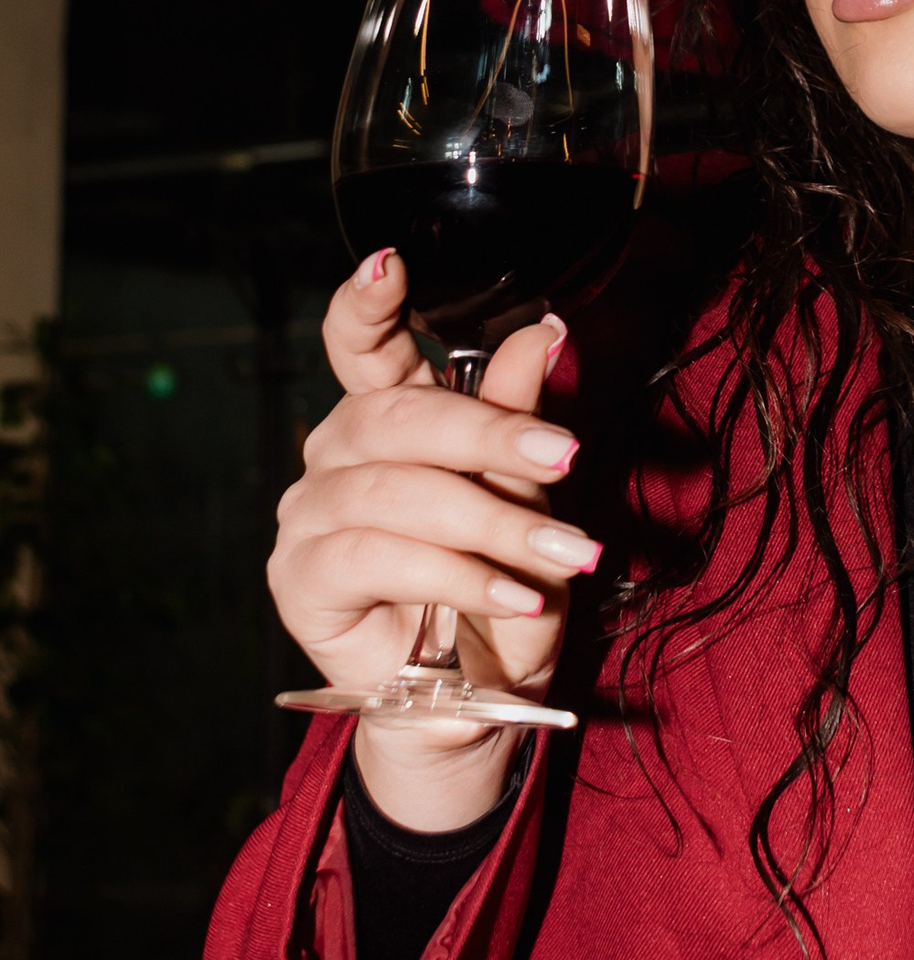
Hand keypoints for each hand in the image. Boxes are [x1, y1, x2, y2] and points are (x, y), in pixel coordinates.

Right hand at [270, 249, 600, 826]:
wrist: (480, 697)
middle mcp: (338, 453)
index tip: (391, 262)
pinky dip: (459, 575)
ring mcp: (309, 515)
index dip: (366, 302)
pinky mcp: (300, 579)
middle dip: (491, 434)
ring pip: (397, 491)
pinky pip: (380, 558)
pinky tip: (514, 593)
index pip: (359, 344)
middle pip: (398, 416)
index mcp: (390, 415)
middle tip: (566, 458)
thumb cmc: (503, 586)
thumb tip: (545, 331)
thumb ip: (521, 417)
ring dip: (492, 522)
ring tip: (562, 554)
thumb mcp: (529, 498)